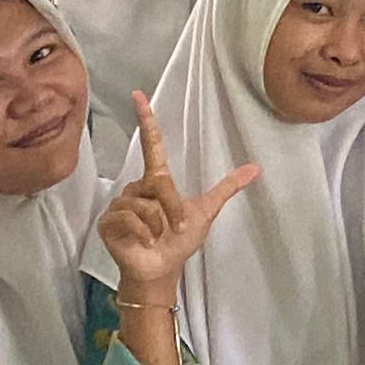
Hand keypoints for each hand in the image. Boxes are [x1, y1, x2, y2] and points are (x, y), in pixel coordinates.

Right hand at [94, 96, 259, 307]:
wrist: (162, 269)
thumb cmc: (180, 242)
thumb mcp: (206, 211)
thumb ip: (227, 188)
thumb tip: (255, 167)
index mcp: (157, 181)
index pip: (151, 144)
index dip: (146, 120)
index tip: (138, 95)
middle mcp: (136, 188)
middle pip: (158, 183)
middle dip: (172, 207)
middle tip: (176, 227)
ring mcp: (120, 204)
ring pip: (144, 203)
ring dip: (158, 223)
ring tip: (158, 236)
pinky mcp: (108, 221)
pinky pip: (129, 218)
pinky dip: (143, 232)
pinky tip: (144, 241)